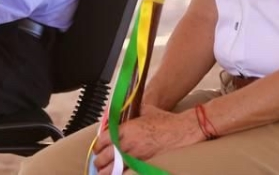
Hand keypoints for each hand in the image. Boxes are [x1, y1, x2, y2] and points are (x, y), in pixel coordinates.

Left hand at [90, 106, 204, 173]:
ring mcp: (136, 156)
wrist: (180, 130)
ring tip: (104, 172)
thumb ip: (130, 111)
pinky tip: (118, 174)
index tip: (97, 149)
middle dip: (99, 161)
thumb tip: (122, 110)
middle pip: (104, 157)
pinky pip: (127, 173)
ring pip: (113, 169)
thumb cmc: (164, 120)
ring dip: (106, 171)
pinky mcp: (144, 164)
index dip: (97, 146)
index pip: (102, 140)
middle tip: (99, 163)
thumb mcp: (144, 110)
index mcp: (125, 129)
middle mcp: (128, 143)